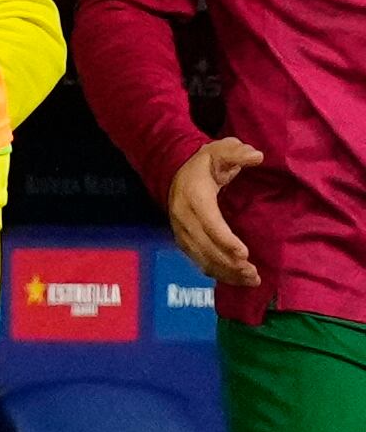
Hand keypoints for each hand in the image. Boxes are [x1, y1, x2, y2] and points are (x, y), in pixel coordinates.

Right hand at [167, 138, 263, 286]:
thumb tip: (257, 156)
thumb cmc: (204, 164)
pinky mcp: (184, 240)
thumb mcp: (219, 151)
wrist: (175, 171)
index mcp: (194, 198)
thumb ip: (237, 152)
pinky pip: (198, 261)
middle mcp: (183, 218)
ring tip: (251, 280)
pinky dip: (217, 272)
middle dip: (229, 263)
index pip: (208, 223)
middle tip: (253, 273)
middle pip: (205, 247)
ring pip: (201, 258)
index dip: (225, 241)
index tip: (244, 254)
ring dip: (225, 272)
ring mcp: (181, 231)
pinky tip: (236, 279)